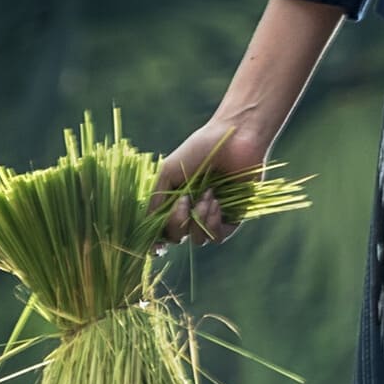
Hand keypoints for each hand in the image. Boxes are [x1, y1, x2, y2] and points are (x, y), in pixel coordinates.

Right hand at [155, 107, 273, 246]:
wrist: (233, 138)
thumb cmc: (199, 150)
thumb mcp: (168, 173)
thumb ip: (157, 202)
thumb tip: (150, 230)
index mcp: (174, 201)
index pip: (163, 230)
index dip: (157, 240)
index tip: (155, 245)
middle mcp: (192, 211)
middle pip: (177, 237)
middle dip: (177, 223)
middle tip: (186, 199)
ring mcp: (213, 215)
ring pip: (198, 240)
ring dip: (198, 220)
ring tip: (208, 195)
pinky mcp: (234, 216)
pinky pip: (219, 237)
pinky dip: (213, 224)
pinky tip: (216, 203)